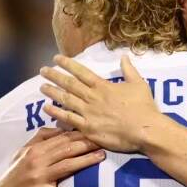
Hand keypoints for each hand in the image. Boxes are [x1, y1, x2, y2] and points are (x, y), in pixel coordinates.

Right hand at [0, 128, 102, 186]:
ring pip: (67, 166)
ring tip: (102, 156)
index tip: (94, 131)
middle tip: (103, 140)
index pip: (61, 139)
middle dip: (86, 144)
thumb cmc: (16, 175)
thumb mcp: (23, 152)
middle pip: (67, 149)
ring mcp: (40, 179)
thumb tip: (60, 127)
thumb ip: (40, 138)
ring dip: (86, 161)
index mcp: (35, 150)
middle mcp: (37, 162)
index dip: (79, 134)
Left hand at [39, 54, 163, 152]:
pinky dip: (56, 112)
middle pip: (69, 84)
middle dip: (54, 76)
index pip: (81, 72)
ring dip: (52, 92)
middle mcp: (92, 97)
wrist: (145, 130)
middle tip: (42, 70)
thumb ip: (129, 70)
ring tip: (41, 87)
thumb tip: (124, 56)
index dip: (67, 64)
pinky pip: (68, 119)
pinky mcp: (88, 128)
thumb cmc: (144, 107)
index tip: (56, 58)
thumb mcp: (139, 84)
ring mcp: (88, 113)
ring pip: (66, 99)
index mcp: (103, 86)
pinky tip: (46, 107)